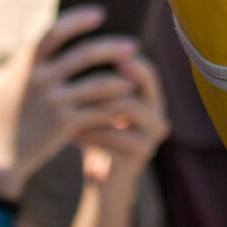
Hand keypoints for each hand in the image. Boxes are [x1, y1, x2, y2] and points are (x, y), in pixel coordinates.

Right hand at [0, 6, 145, 199]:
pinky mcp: (65, 124)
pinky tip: (123, 106)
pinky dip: (113, 107)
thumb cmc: (3, 114)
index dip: (79, 19)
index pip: (55, 31)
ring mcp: (53, 102)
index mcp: (25, 63)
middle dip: (112, 47)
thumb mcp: (4, 80)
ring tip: (133, 78)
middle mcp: (39, 79)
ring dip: (120, 79)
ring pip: (98, 84)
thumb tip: (48, 36)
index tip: (100, 13)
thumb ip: (23, 59)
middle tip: (133, 45)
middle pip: (84, 54)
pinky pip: (97, 111)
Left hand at [75, 53, 168, 186]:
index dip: (126, 61)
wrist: (105, 180)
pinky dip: (89, 133)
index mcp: (151, 98)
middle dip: (106, 85)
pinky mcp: (139, 158)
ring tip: (70, 106)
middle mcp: (157, 116)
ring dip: (95, 108)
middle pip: (138, 89)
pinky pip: (114, 138)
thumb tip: (77, 45)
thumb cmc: (99, 133)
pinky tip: (69, 133)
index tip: (98, 53)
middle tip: (77, 82)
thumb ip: (100, 80)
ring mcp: (151, 138)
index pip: (147, 71)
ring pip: (126, 112)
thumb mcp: (101, 106)